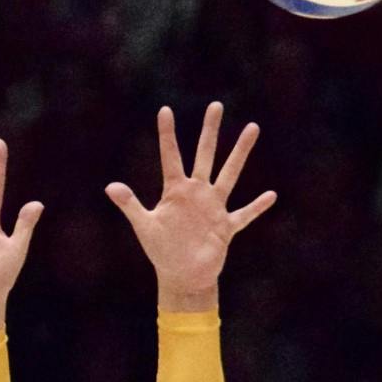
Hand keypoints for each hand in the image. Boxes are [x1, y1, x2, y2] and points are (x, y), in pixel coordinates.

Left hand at [106, 102, 275, 312]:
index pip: (170, 156)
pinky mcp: (226, 226)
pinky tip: (271, 195)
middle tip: (216, 105)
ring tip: (252, 127)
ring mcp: (213, 207)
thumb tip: (110, 186)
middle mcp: (197, 193)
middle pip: (205, 154)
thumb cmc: (161, 251)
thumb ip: (130, 205)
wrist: (182, 276)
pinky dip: (256, 206)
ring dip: (240, 152)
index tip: (165, 110)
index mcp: (175, 191)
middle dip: (210, 131)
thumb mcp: (144, 226)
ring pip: (230, 174)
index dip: (167, 134)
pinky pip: (244, 214)